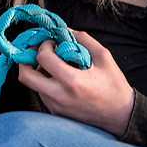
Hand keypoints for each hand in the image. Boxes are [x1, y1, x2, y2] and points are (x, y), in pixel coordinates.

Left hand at [17, 30, 134, 133]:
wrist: (121, 116)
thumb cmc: (114, 85)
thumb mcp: (104, 57)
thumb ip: (83, 39)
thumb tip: (65, 30)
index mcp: (71, 81)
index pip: (42, 58)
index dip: (43, 45)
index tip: (52, 43)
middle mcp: (59, 96)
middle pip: (25, 76)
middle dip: (26, 60)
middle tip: (38, 52)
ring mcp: (55, 107)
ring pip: (33, 85)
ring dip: (39, 72)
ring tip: (56, 66)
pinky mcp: (56, 113)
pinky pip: (42, 94)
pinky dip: (46, 83)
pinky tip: (61, 79)